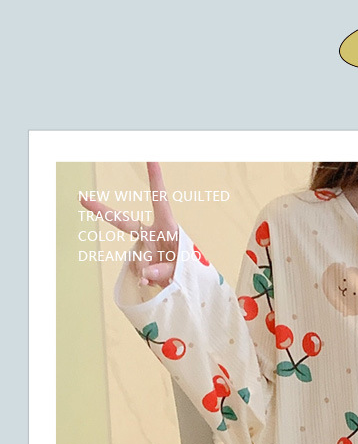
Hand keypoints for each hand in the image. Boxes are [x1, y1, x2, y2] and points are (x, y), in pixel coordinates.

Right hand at [80, 162, 179, 285]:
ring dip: (151, 273)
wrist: (187, 284)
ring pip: (139, 261)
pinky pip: (139, 274)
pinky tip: (155, 283)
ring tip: (165, 278)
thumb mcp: (183, 267)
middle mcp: (152, 234)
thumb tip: (145, 274)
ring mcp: (145, 249)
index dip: (155, 179)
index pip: (159, 199)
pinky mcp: (142, 265)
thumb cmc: (189, 268)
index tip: (151, 158)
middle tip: (83, 199)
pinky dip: (147, 281)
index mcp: (166, 226)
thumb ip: (165, 269)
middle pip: (122, 222)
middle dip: (102, 211)